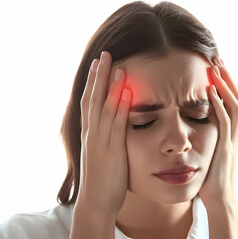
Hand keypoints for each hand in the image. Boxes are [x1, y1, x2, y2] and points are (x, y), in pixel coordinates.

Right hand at [77, 51, 131, 216]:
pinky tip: (127, 92)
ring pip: (103, 108)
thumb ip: (108, 136)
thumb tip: (117, 123)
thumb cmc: (104, 178)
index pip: (90, 102)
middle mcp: (93, 133)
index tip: (98, 64)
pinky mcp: (111, 150)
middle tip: (104, 54)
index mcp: (91, 133)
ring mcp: (100, 141)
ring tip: (116, 65)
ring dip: (110, 86)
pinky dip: (121, 107)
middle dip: (99, 76)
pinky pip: (116, 124)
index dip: (94, 82)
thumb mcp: (104, 153)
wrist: (96, 202)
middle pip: (93, 99)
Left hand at [199, 58, 237, 206]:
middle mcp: (236, 132)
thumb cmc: (213, 177)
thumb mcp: (212, 151)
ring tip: (215, 67)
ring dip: (224, 84)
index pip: (233, 101)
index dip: (227, 83)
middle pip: (237, 97)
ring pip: (234, 104)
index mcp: (233, 132)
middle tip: (218, 59)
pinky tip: (209, 90)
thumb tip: (198, 124)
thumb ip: (210, 136)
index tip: (217, 68)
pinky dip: (218, 103)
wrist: (220, 198)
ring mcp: (233, 138)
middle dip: (228, 77)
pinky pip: (223, 120)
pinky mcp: (226, 146)